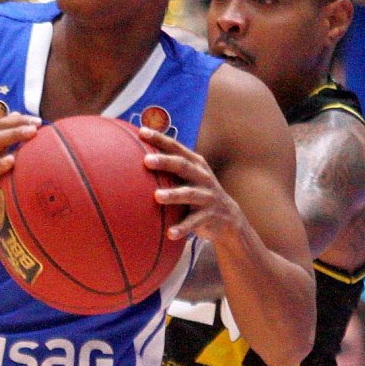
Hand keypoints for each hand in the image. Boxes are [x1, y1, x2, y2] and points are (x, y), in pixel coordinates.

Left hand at [145, 128, 246, 244]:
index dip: (160, 138)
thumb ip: (169, 167)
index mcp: (195, 163)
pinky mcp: (208, 216)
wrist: (227, 216)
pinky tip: (170, 233)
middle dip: (165, 162)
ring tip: (157, 196)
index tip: (141, 132)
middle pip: (182, 166)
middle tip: (146, 160)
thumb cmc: (198, 192)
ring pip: (189, 194)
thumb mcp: (188, 176)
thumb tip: (136, 156)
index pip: (176, 147)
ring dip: (173, 195)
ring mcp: (206, 196)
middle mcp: (202, 176)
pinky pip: (194, 223)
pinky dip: (182, 228)